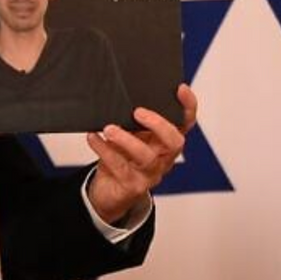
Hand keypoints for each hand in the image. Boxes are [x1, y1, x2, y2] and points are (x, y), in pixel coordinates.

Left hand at [87, 84, 197, 223]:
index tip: (180, 88)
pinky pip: (120, 168)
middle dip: (159, 125)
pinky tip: (93, 138)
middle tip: (137, 112)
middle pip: (174, 142)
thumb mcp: (128, 135)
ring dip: (127, 140)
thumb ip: (129, 120)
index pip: (185, 123)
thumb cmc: (120, 156)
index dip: (187, 107)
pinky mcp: (132, 186)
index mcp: (165, 141)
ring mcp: (150, 173)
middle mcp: (162, 157)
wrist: (109, 191)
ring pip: (147, 157)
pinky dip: (104, 150)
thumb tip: (118, 93)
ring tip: (109, 129)